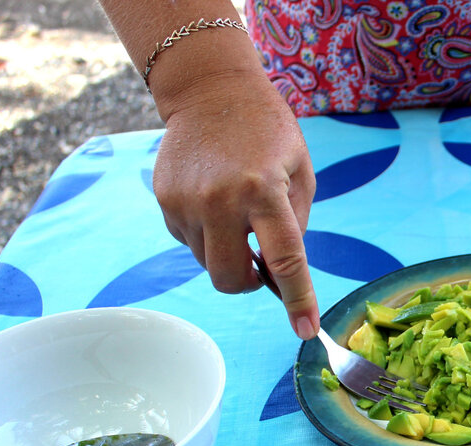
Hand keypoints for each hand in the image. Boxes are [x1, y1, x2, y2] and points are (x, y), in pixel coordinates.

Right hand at [152, 69, 318, 338]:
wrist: (211, 91)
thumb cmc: (267, 133)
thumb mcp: (300, 172)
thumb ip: (295, 225)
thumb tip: (280, 276)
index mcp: (263, 191)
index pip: (284, 259)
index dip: (298, 299)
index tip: (306, 329)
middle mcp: (220, 199)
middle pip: (232, 279)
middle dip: (249, 283)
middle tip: (260, 263)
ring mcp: (186, 201)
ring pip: (209, 264)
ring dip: (228, 254)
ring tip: (237, 214)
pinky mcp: (164, 200)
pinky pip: (189, 242)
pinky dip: (207, 236)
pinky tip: (214, 202)